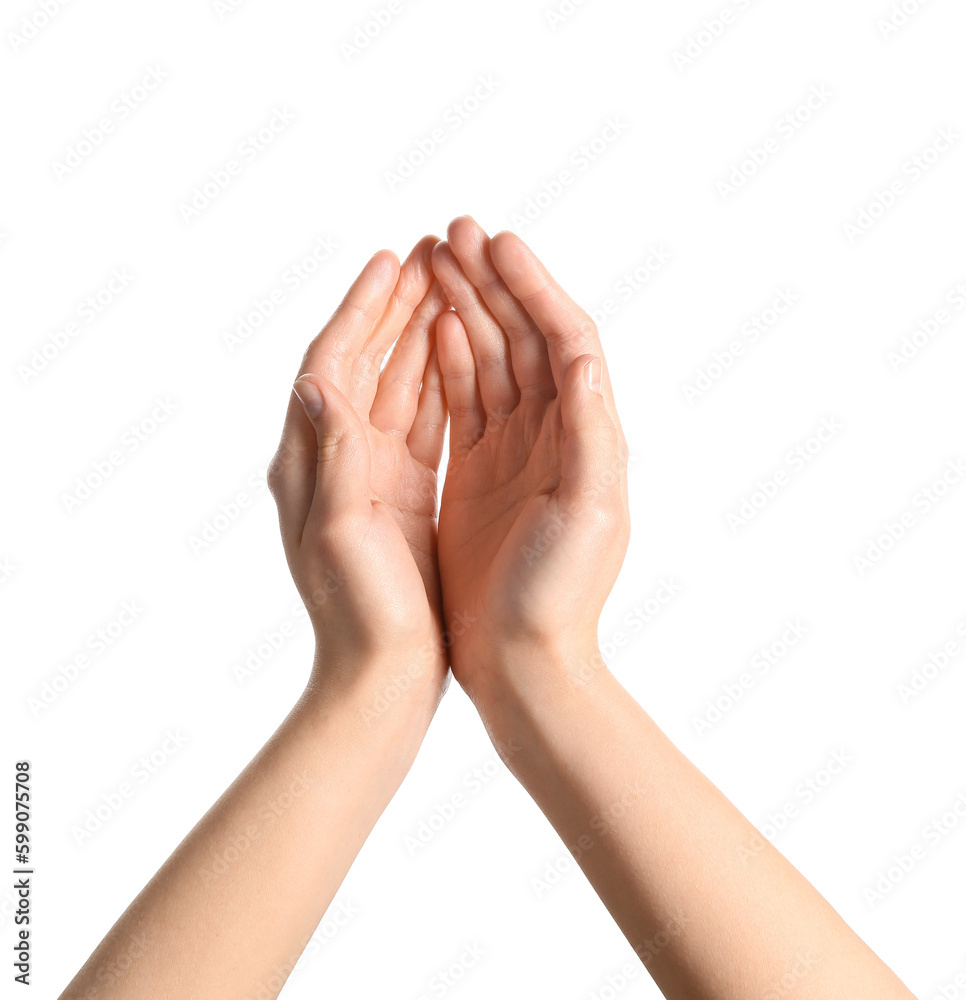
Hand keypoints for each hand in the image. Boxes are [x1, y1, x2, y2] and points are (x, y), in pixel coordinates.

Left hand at [268, 237, 449, 707]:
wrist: (382, 675)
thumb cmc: (360, 615)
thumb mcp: (338, 533)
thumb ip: (330, 456)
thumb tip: (313, 381)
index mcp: (313, 464)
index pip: (330, 365)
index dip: (359, 310)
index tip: (392, 262)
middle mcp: (336, 459)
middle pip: (364, 363)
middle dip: (395, 309)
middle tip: (431, 256)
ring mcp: (370, 474)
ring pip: (396, 385)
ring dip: (418, 334)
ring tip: (450, 288)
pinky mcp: (401, 493)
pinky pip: (420, 420)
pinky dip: (438, 381)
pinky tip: (460, 354)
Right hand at [431, 217, 630, 704]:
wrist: (523, 661)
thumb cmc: (559, 596)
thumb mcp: (590, 512)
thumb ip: (591, 431)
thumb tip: (581, 355)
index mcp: (587, 436)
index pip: (563, 339)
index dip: (532, 287)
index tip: (494, 242)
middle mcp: (556, 434)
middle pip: (524, 338)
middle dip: (493, 283)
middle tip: (454, 232)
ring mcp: (516, 451)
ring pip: (492, 361)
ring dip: (468, 309)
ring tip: (436, 263)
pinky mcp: (480, 473)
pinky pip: (466, 401)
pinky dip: (451, 360)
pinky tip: (433, 330)